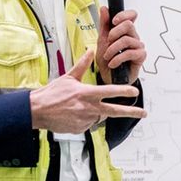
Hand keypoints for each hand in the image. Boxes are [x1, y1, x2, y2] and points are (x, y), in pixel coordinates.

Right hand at [29, 49, 144, 133]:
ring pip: (98, 116)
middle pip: (115, 111)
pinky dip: (85, 119)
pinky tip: (73, 114)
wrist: (37, 110)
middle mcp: (88, 108)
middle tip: (143, 113)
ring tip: (79, 107)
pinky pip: (88, 124)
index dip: (124, 91)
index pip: (110, 91)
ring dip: (95, 112)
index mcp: (87, 93)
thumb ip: (83, 65)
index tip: (135, 91)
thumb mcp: (68, 77)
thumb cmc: (52, 93)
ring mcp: (85, 120)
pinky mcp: (80, 129)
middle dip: (131, 112)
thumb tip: (90, 51)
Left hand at [98, 5, 146, 83]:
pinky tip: (113, 63)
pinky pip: (130, 53)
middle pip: (129, 24)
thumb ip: (104, 24)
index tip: (114, 21)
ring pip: (127, 40)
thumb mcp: (101, 40)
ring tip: (107, 56)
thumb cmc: (107, 59)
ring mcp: (138, 46)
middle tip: (108, 41)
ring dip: (113, 49)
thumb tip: (104, 9)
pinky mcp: (141, 56)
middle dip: (114, 32)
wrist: (109, 77)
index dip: (124, 15)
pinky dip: (118, 58)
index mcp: (125, 31)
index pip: (132, 15)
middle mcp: (133, 36)